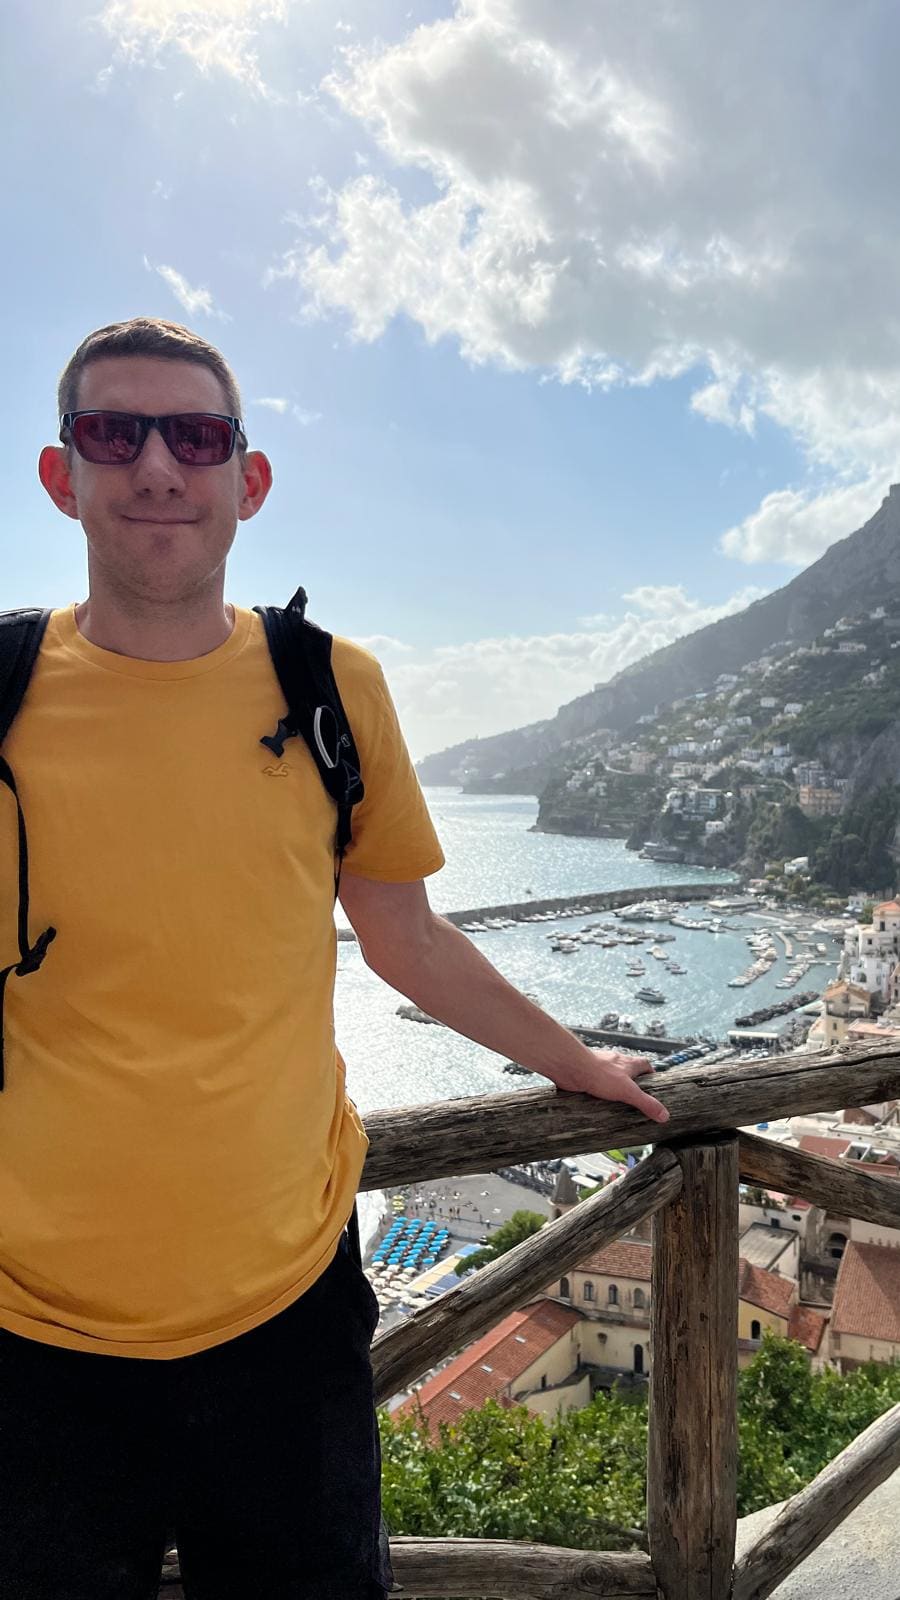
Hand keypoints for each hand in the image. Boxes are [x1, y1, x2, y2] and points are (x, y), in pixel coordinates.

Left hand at [552, 1048, 670, 1124]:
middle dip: (632, 1084)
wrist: (571, 1066)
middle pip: (628, 1070)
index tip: (654, 1085)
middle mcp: (615, 1063)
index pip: (645, 1064)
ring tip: (617, 1105)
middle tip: (636, 1100)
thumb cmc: (600, 1073)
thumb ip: (646, 1103)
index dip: (651, 1073)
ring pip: (611, 1077)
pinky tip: (598, 1103)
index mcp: (628, 1063)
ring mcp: (600, 1068)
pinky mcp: (587, 1075)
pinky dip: (598, 1092)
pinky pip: (596, 1084)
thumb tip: (664, 1115)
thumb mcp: (628, 1091)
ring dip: (614, 1088)